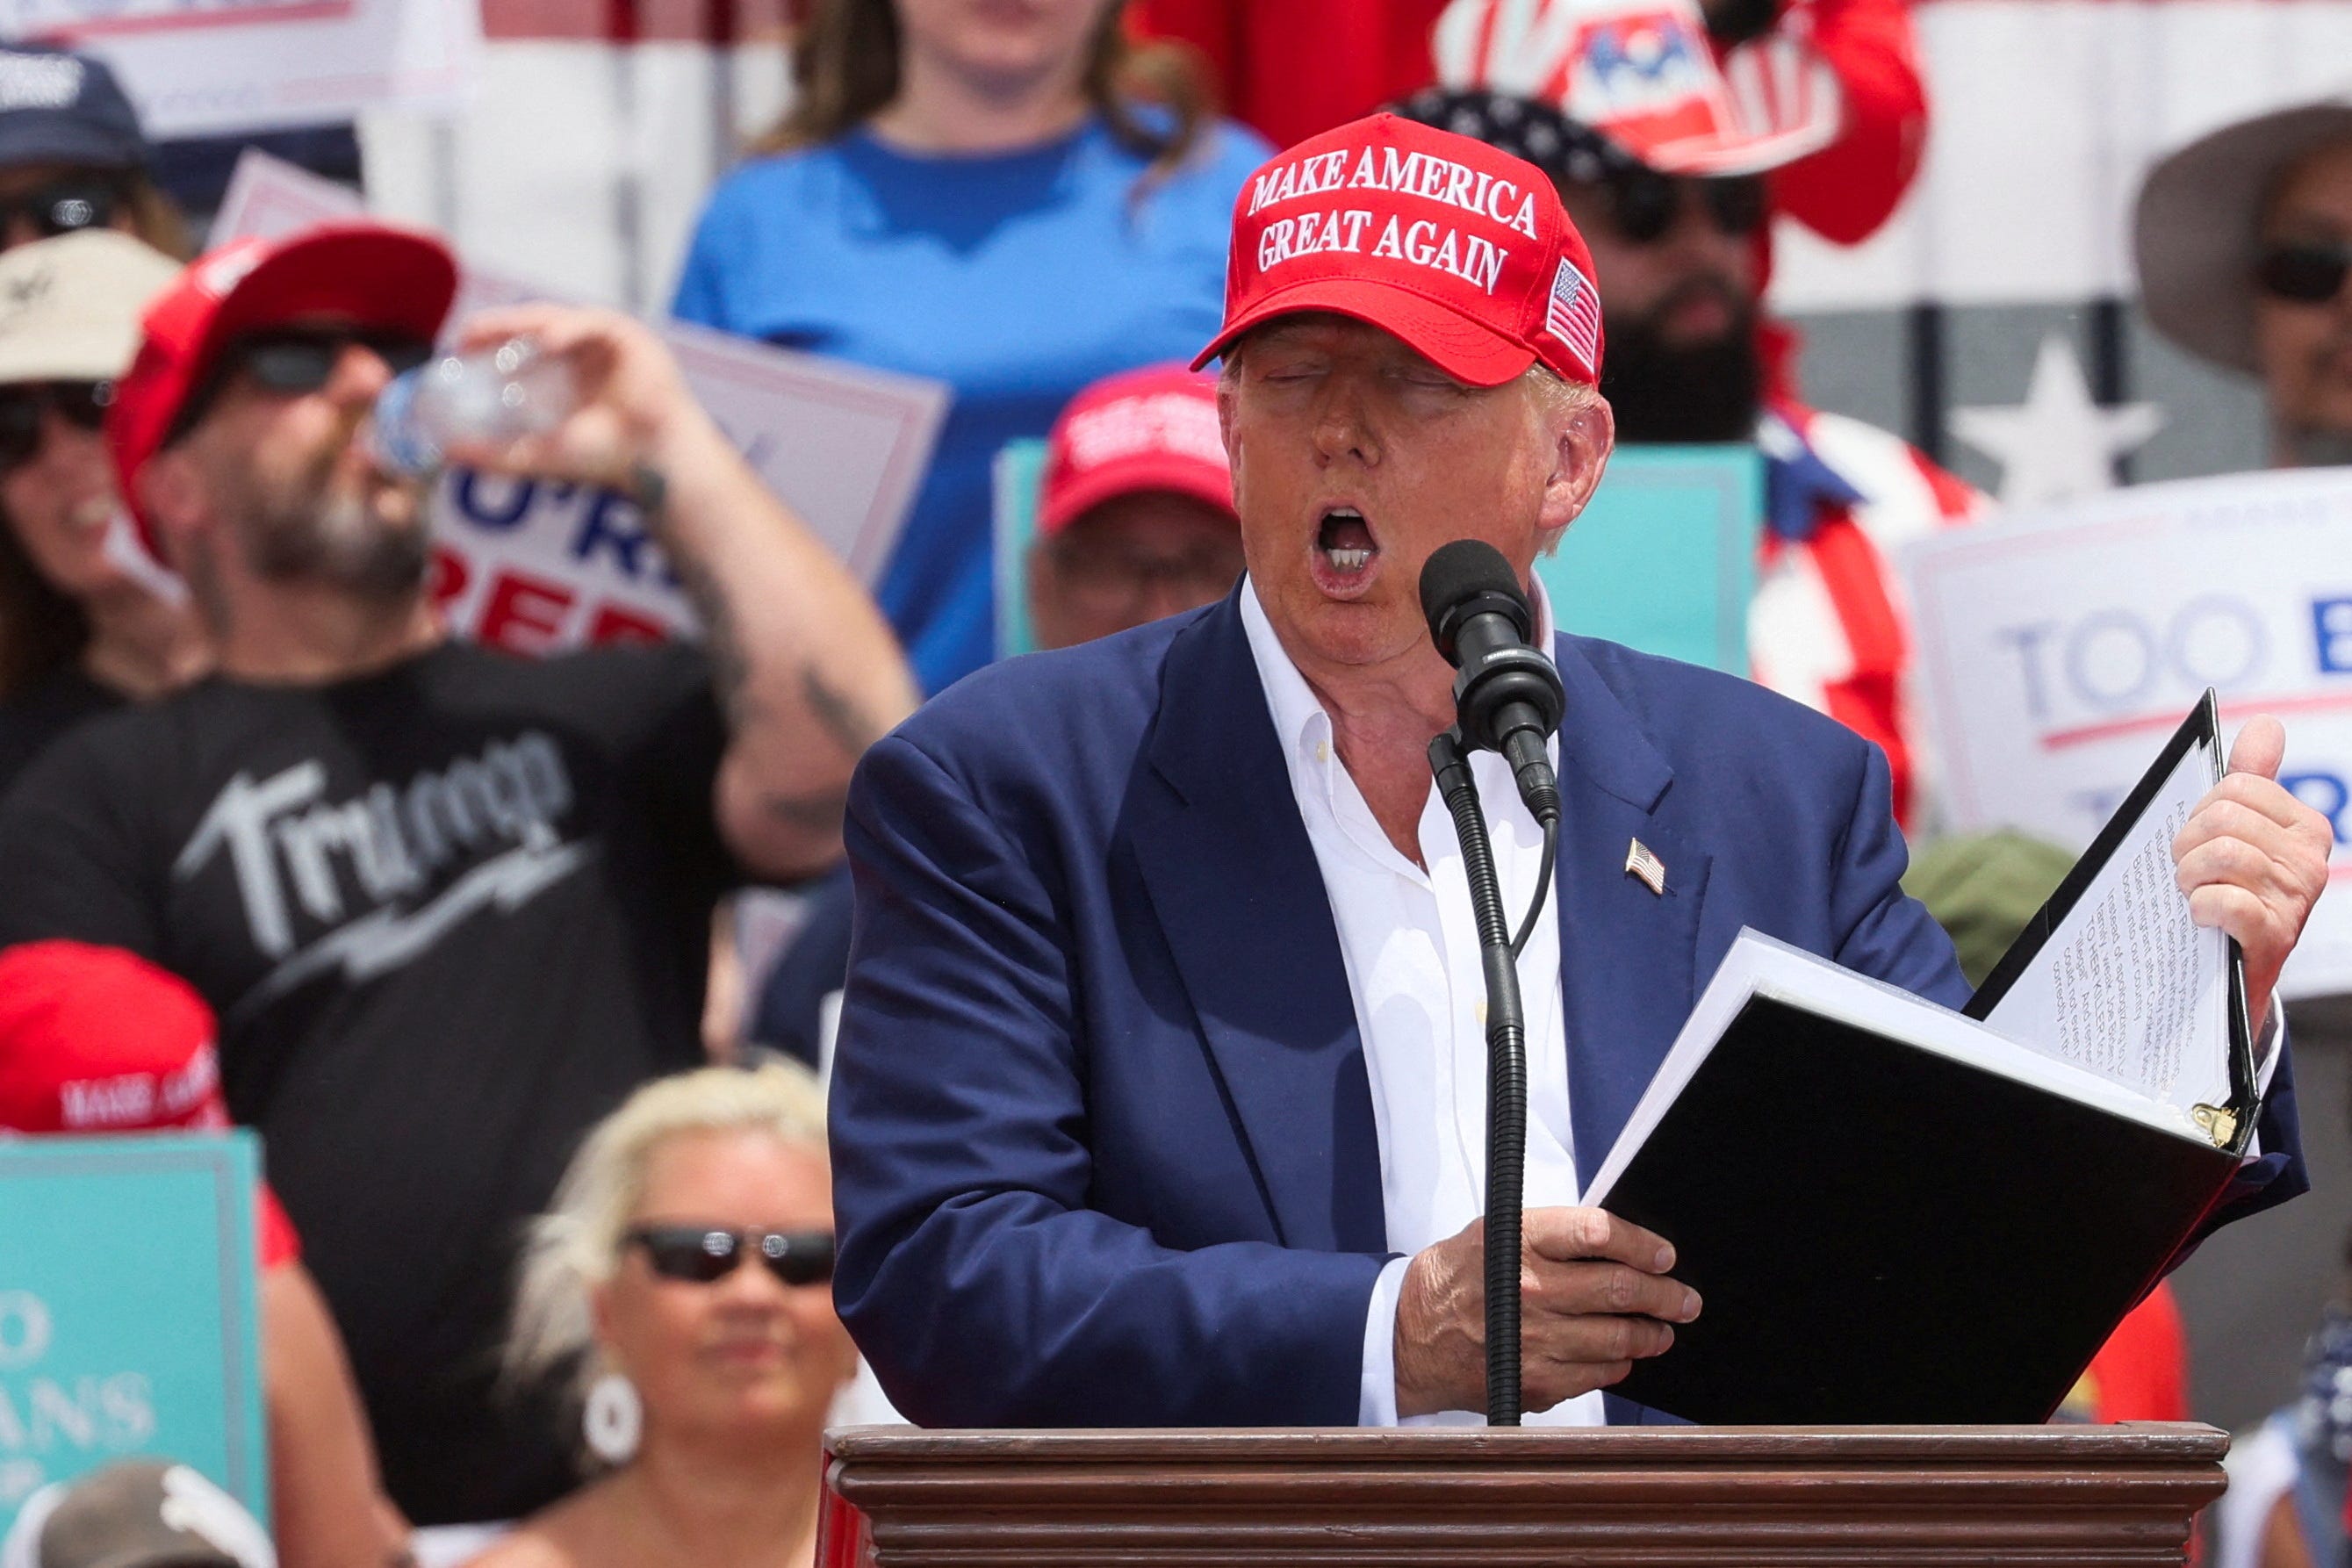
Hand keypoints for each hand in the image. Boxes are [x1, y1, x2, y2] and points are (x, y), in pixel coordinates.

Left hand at [445, 304, 713, 494]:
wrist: (654, 461)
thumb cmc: (607, 459)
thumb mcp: (540, 455)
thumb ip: (497, 454)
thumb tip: (449, 453)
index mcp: (565, 374)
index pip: (520, 348)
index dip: (489, 344)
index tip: (458, 352)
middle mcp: (584, 354)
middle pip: (532, 329)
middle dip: (498, 328)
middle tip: (467, 337)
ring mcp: (607, 343)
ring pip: (558, 320)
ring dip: (524, 324)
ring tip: (495, 334)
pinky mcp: (631, 336)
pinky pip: (593, 322)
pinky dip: (570, 329)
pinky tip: (548, 341)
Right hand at [1393, 1206, 1698, 1417]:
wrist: (1413, 1335)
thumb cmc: (1457, 1278)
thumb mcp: (1496, 1233)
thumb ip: (1553, 1234)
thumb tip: (1618, 1243)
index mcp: (1518, 1241)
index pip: (1597, 1232)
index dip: (1642, 1244)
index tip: (1664, 1255)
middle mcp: (1528, 1290)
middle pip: (1620, 1288)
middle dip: (1665, 1294)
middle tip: (1684, 1299)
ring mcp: (1534, 1339)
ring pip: (1618, 1337)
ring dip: (1652, 1333)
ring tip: (1662, 1329)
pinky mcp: (1536, 1380)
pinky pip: (1599, 1374)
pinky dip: (1619, 1364)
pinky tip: (1623, 1354)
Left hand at [2173, 715, 2334, 1036]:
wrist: (2230, 973)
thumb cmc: (2232, 893)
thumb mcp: (2244, 834)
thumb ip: (2254, 778)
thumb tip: (2267, 724)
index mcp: (2304, 827)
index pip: (2234, 788)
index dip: (2199, 813)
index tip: (2201, 840)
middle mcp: (2309, 860)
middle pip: (2222, 818)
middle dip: (2188, 845)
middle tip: (2190, 873)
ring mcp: (2295, 899)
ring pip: (2218, 855)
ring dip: (2188, 878)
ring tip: (2194, 896)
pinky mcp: (2273, 936)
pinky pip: (2222, 901)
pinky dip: (2198, 908)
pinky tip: (2202, 920)